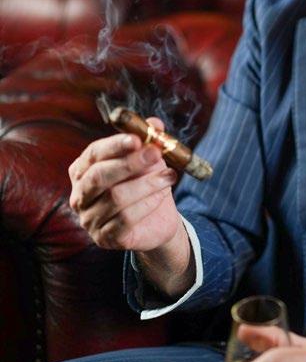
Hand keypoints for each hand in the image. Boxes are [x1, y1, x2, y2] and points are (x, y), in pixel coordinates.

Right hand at [69, 118, 179, 252]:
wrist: (158, 219)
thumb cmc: (146, 182)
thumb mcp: (150, 158)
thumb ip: (150, 139)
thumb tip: (155, 123)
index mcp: (84, 169)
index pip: (94, 153)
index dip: (115, 145)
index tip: (137, 139)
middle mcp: (80, 194)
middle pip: (99, 176)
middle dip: (130, 163)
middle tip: (156, 154)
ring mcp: (89, 218)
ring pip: (116, 198)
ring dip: (147, 184)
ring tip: (169, 176)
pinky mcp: (105, 238)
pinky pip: (126, 219)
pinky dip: (148, 204)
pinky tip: (162, 196)